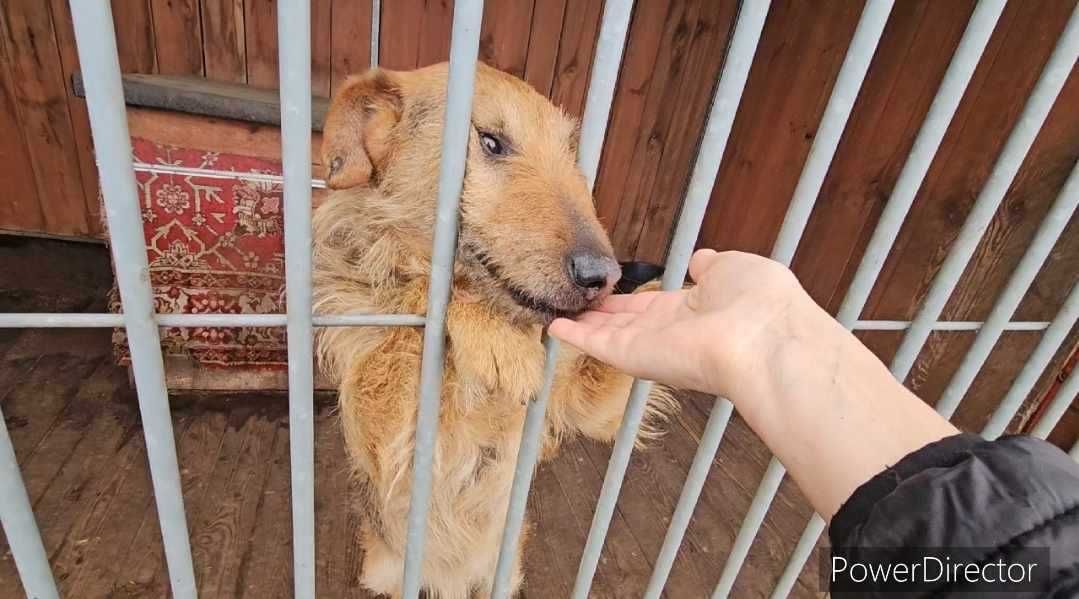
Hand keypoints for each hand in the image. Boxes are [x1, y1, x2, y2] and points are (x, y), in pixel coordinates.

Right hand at [549, 249, 813, 397]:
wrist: (763, 337)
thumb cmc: (759, 300)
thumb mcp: (735, 268)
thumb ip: (711, 266)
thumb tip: (700, 260)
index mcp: (698, 309)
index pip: (656, 306)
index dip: (631, 300)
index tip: (611, 291)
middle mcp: (672, 332)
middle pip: (628, 323)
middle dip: (603, 313)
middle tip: (577, 303)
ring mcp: (651, 346)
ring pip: (609, 334)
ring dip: (584, 324)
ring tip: (557, 312)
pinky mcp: (633, 356)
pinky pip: (597, 344)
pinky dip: (574, 337)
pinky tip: (553, 327)